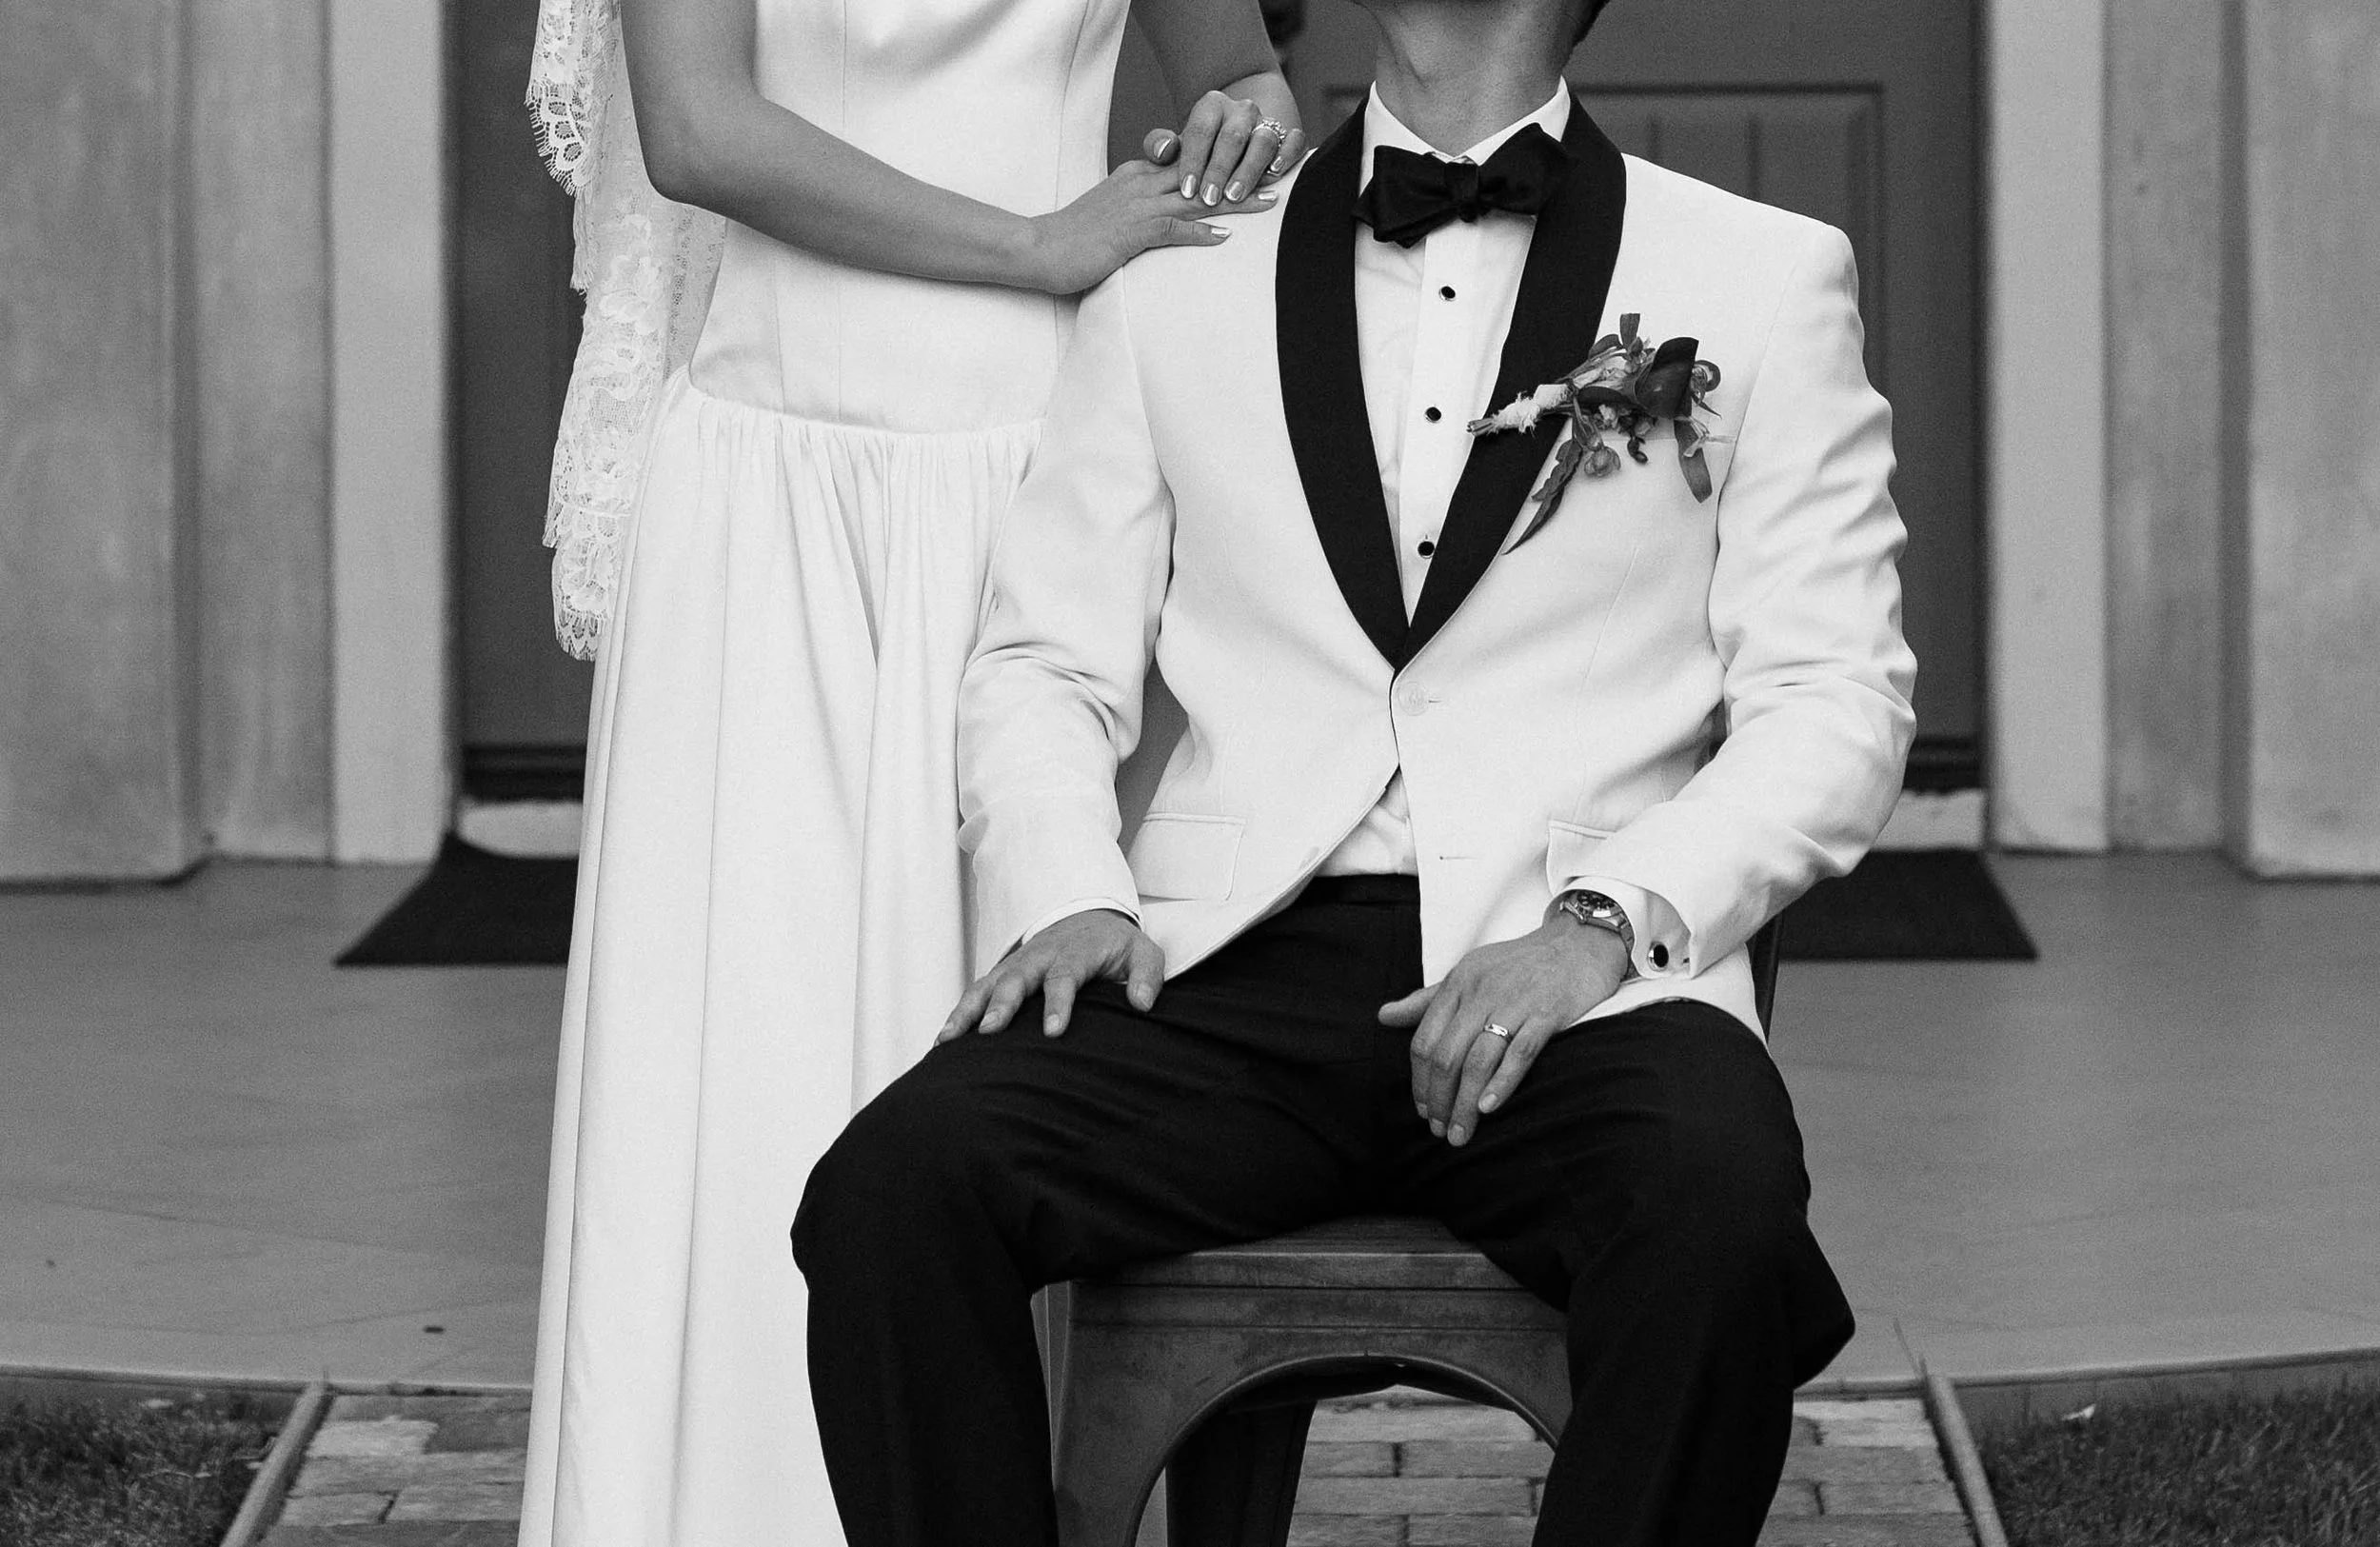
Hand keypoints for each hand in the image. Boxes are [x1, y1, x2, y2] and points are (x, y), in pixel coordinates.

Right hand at [937, 909, 1166, 1041]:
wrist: (1088, 918)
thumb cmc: (1116, 945)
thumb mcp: (1144, 952)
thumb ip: (1147, 975)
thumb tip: (1142, 1004)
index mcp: (1075, 952)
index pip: (1065, 976)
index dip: (1059, 1003)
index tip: (1054, 1032)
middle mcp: (1039, 956)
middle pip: (1016, 978)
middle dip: (1002, 1005)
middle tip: (990, 1031)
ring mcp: (1016, 964)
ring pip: (987, 985)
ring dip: (968, 1011)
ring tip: (948, 1040)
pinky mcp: (1002, 973)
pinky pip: (975, 993)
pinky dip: (958, 1014)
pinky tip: (942, 1041)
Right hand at [1021, 159, 1274, 295]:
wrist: (1040, 248)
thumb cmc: (1073, 238)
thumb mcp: (1111, 214)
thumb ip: (1140, 209)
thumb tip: (1167, 216)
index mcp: (1136, 176)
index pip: (1189, 162)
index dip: (1224, 159)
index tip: (1255, 159)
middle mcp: (1140, 184)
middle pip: (1202, 172)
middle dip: (1242, 171)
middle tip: (1278, 170)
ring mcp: (1136, 207)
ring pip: (1196, 197)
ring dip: (1235, 199)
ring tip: (1268, 201)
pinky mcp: (1130, 233)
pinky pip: (1172, 229)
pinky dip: (1199, 232)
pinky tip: (1224, 237)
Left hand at [1142, 90, 1307, 206]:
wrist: (1233, 135)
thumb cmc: (1199, 148)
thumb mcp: (1176, 144)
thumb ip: (1159, 144)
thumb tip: (1162, 150)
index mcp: (1212, 106)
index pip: (1201, 130)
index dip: (1194, 161)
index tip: (1187, 189)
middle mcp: (1241, 110)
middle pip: (1232, 137)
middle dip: (1219, 170)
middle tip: (1209, 198)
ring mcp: (1267, 122)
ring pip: (1263, 141)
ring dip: (1249, 170)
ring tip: (1235, 195)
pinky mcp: (1288, 136)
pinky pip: (1294, 141)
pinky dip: (1288, 154)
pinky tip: (1275, 173)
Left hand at [1380, 919, 1630, 1146]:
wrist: (1579, 944)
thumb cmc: (1520, 965)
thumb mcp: (1468, 973)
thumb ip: (1426, 1000)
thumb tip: (1383, 1017)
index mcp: (1458, 983)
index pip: (1425, 1040)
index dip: (1419, 1081)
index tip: (1422, 1110)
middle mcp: (1481, 992)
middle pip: (1446, 1055)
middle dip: (1439, 1099)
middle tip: (1439, 1132)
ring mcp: (1515, 1002)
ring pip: (1478, 1060)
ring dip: (1465, 1103)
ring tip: (1461, 1133)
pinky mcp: (1548, 1013)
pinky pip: (1520, 1052)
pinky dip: (1501, 1083)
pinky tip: (1489, 1109)